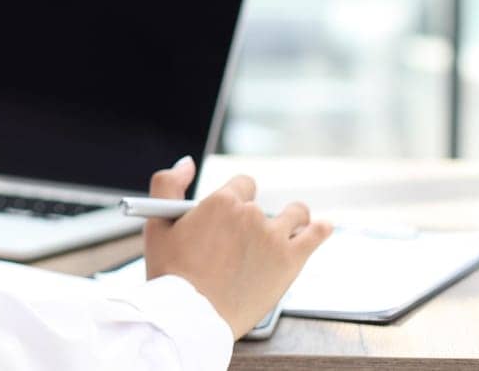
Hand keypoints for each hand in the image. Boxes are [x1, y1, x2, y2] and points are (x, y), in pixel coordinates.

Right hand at [141, 155, 332, 338]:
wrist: (191, 317)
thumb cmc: (171, 274)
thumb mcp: (156, 223)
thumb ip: (168, 183)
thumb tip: (187, 163)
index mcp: (220, 202)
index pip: (242, 185)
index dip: (236, 199)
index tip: (231, 215)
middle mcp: (250, 214)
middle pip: (263, 204)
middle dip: (254, 216)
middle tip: (244, 238)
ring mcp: (274, 237)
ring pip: (296, 215)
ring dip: (293, 218)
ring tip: (289, 227)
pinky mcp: (290, 261)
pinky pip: (316, 235)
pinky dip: (320, 229)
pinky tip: (322, 227)